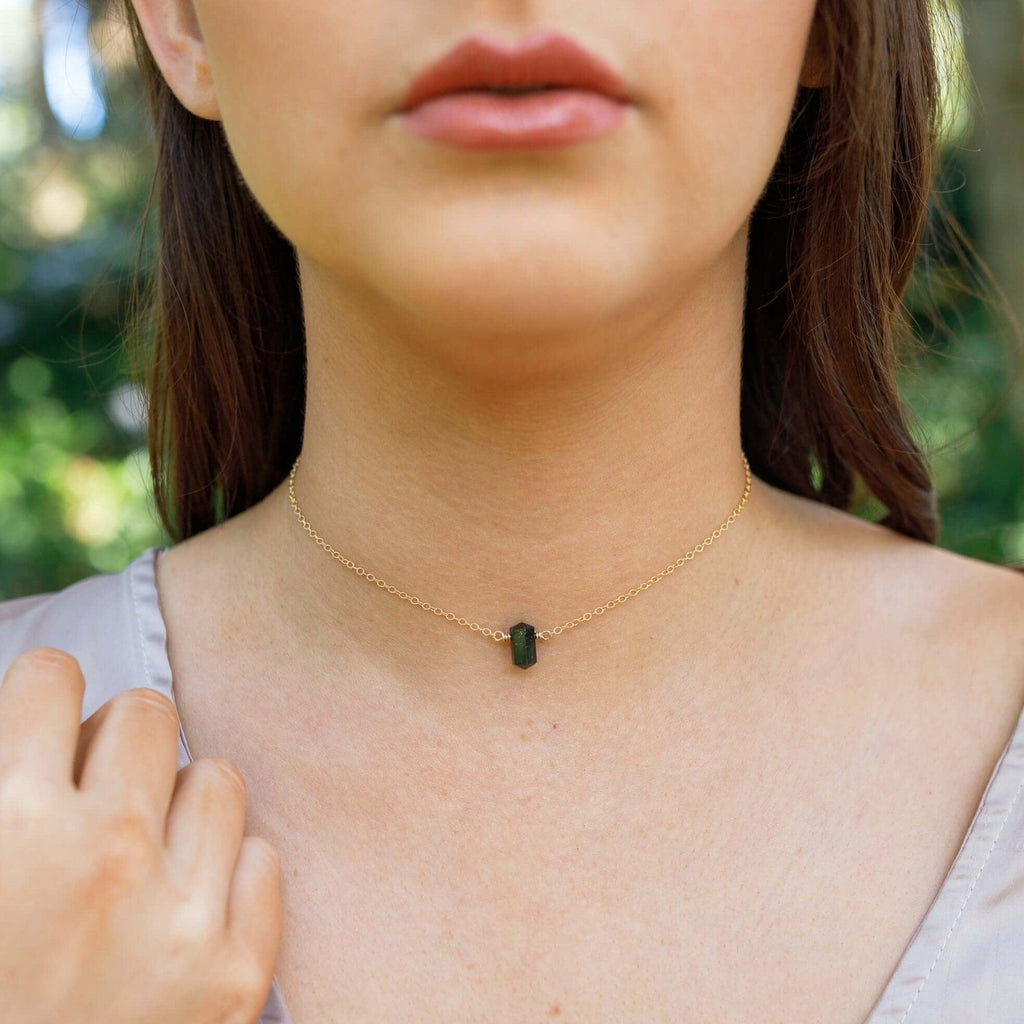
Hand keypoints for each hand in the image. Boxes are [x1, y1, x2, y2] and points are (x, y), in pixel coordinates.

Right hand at [0, 646, 281, 1023]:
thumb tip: (25, 738)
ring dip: (179, 803)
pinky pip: (261, 856)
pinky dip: (226, 873)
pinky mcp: (237, 971)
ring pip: (215, 776)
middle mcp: (102, 854)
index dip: (41, 702)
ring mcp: (180, 913)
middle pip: (148, 712)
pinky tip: (183, 911)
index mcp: (6, 826)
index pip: (51, 679)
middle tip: (94, 793)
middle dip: (116, 741)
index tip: (44, 730)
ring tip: (142, 856)